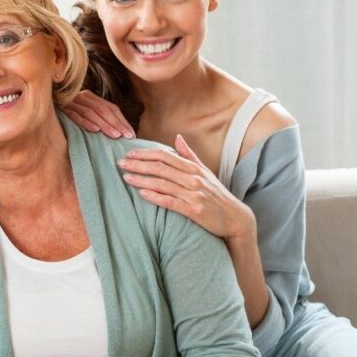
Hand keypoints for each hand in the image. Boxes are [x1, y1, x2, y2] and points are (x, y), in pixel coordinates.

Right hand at [62, 90, 134, 138]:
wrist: (39, 105)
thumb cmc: (65, 115)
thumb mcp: (83, 113)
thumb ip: (97, 118)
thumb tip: (119, 133)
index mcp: (90, 97)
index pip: (110, 108)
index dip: (122, 120)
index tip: (131, 134)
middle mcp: (82, 96)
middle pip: (103, 110)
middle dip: (116, 124)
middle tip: (126, 137)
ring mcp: (71, 101)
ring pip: (91, 112)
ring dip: (104, 124)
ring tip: (115, 136)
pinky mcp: (60, 108)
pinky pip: (75, 115)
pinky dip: (85, 122)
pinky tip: (94, 130)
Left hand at [118, 135, 255, 242]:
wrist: (235, 219)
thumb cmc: (217, 194)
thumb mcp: (205, 172)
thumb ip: (189, 155)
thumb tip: (177, 137)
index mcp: (193, 168)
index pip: (165, 156)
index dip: (145, 154)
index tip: (129, 154)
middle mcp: (193, 179)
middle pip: (160, 168)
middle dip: (138, 165)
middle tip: (120, 164)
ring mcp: (194, 194)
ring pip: (162, 184)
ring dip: (142, 180)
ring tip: (126, 178)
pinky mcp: (194, 210)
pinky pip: (170, 202)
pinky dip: (155, 197)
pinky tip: (142, 194)